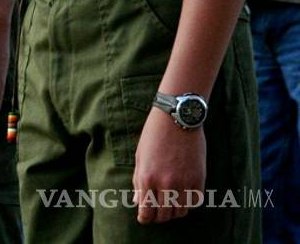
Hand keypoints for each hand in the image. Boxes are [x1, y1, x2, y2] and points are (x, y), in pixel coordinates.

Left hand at [133, 109, 205, 223]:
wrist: (177, 118)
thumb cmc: (154, 136)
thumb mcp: (140, 157)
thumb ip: (138, 182)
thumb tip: (138, 202)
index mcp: (147, 178)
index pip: (146, 212)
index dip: (145, 219)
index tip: (145, 218)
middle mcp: (165, 184)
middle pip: (164, 215)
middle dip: (159, 217)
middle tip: (157, 213)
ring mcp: (184, 182)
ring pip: (181, 212)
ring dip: (175, 211)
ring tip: (170, 204)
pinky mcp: (199, 179)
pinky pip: (195, 202)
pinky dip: (189, 203)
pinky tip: (183, 196)